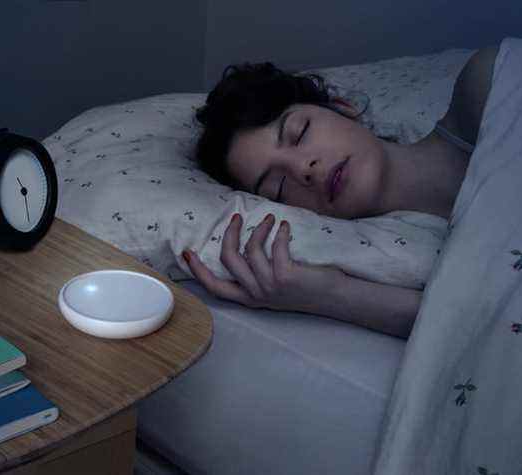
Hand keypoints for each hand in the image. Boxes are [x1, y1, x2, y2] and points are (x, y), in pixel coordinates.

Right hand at [183, 213, 345, 312]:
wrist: (334, 299)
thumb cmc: (305, 289)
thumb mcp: (273, 286)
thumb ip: (256, 274)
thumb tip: (241, 246)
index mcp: (248, 298)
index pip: (214, 287)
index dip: (197, 270)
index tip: (187, 252)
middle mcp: (255, 294)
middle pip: (228, 259)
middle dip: (230, 233)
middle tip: (237, 217)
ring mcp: (270, 286)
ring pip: (251, 249)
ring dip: (260, 228)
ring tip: (270, 218)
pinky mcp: (285, 276)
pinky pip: (275, 246)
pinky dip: (280, 232)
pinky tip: (286, 227)